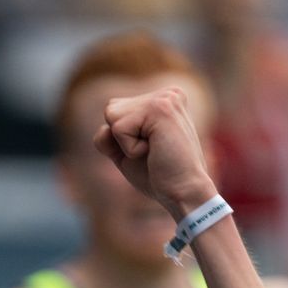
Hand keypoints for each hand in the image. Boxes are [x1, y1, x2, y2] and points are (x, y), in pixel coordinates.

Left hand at [95, 87, 218, 220]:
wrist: (183, 193)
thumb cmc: (158, 177)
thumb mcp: (125, 153)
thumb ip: (109, 136)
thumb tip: (104, 129)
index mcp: (163, 100)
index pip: (116, 112)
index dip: (121, 140)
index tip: (150, 151)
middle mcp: (167, 94)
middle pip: (111, 110)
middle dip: (121, 140)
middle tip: (152, 153)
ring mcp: (166, 98)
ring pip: (112, 116)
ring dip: (125, 144)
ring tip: (154, 151)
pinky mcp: (160, 108)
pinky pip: (118, 128)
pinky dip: (129, 149)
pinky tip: (154, 151)